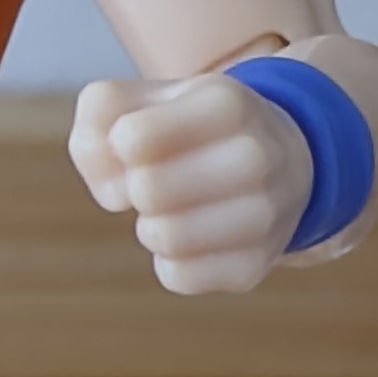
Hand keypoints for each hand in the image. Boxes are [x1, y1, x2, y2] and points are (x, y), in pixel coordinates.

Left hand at [69, 70, 315, 296]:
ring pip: (165, 238)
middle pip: (147, 190)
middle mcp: (255, 154)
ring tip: (173, 210)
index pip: (130, 138)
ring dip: (151, 226)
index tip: (143, 140)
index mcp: (225, 102)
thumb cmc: (188, 128)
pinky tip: (191, 240)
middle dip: (136, 187)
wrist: (278, 161)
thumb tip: (113, 187)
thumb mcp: (143, 99)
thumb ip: (100, 113)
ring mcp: (265, 213)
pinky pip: (178, 277)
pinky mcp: (255, 264)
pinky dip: (169, 261)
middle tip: (157, 180)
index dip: (119, 144)